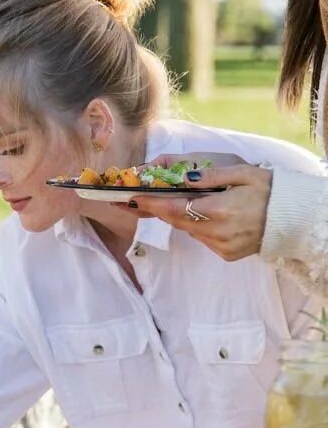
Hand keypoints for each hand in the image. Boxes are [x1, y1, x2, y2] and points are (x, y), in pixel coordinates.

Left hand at [137, 156, 270, 261]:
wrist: (293, 218)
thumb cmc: (269, 190)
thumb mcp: (242, 173)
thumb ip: (211, 176)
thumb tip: (182, 178)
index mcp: (219, 210)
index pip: (174, 209)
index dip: (151, 204)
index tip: (133, 199)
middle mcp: (216, 232)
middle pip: (176, 221)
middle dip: (157, 210)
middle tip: (140, 200)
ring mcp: (220, 246)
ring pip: (188, 230)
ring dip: (180, 217)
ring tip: (175, 203)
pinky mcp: (225, 254)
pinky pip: (202, 238)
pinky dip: (198, 226)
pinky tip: (207, 215)